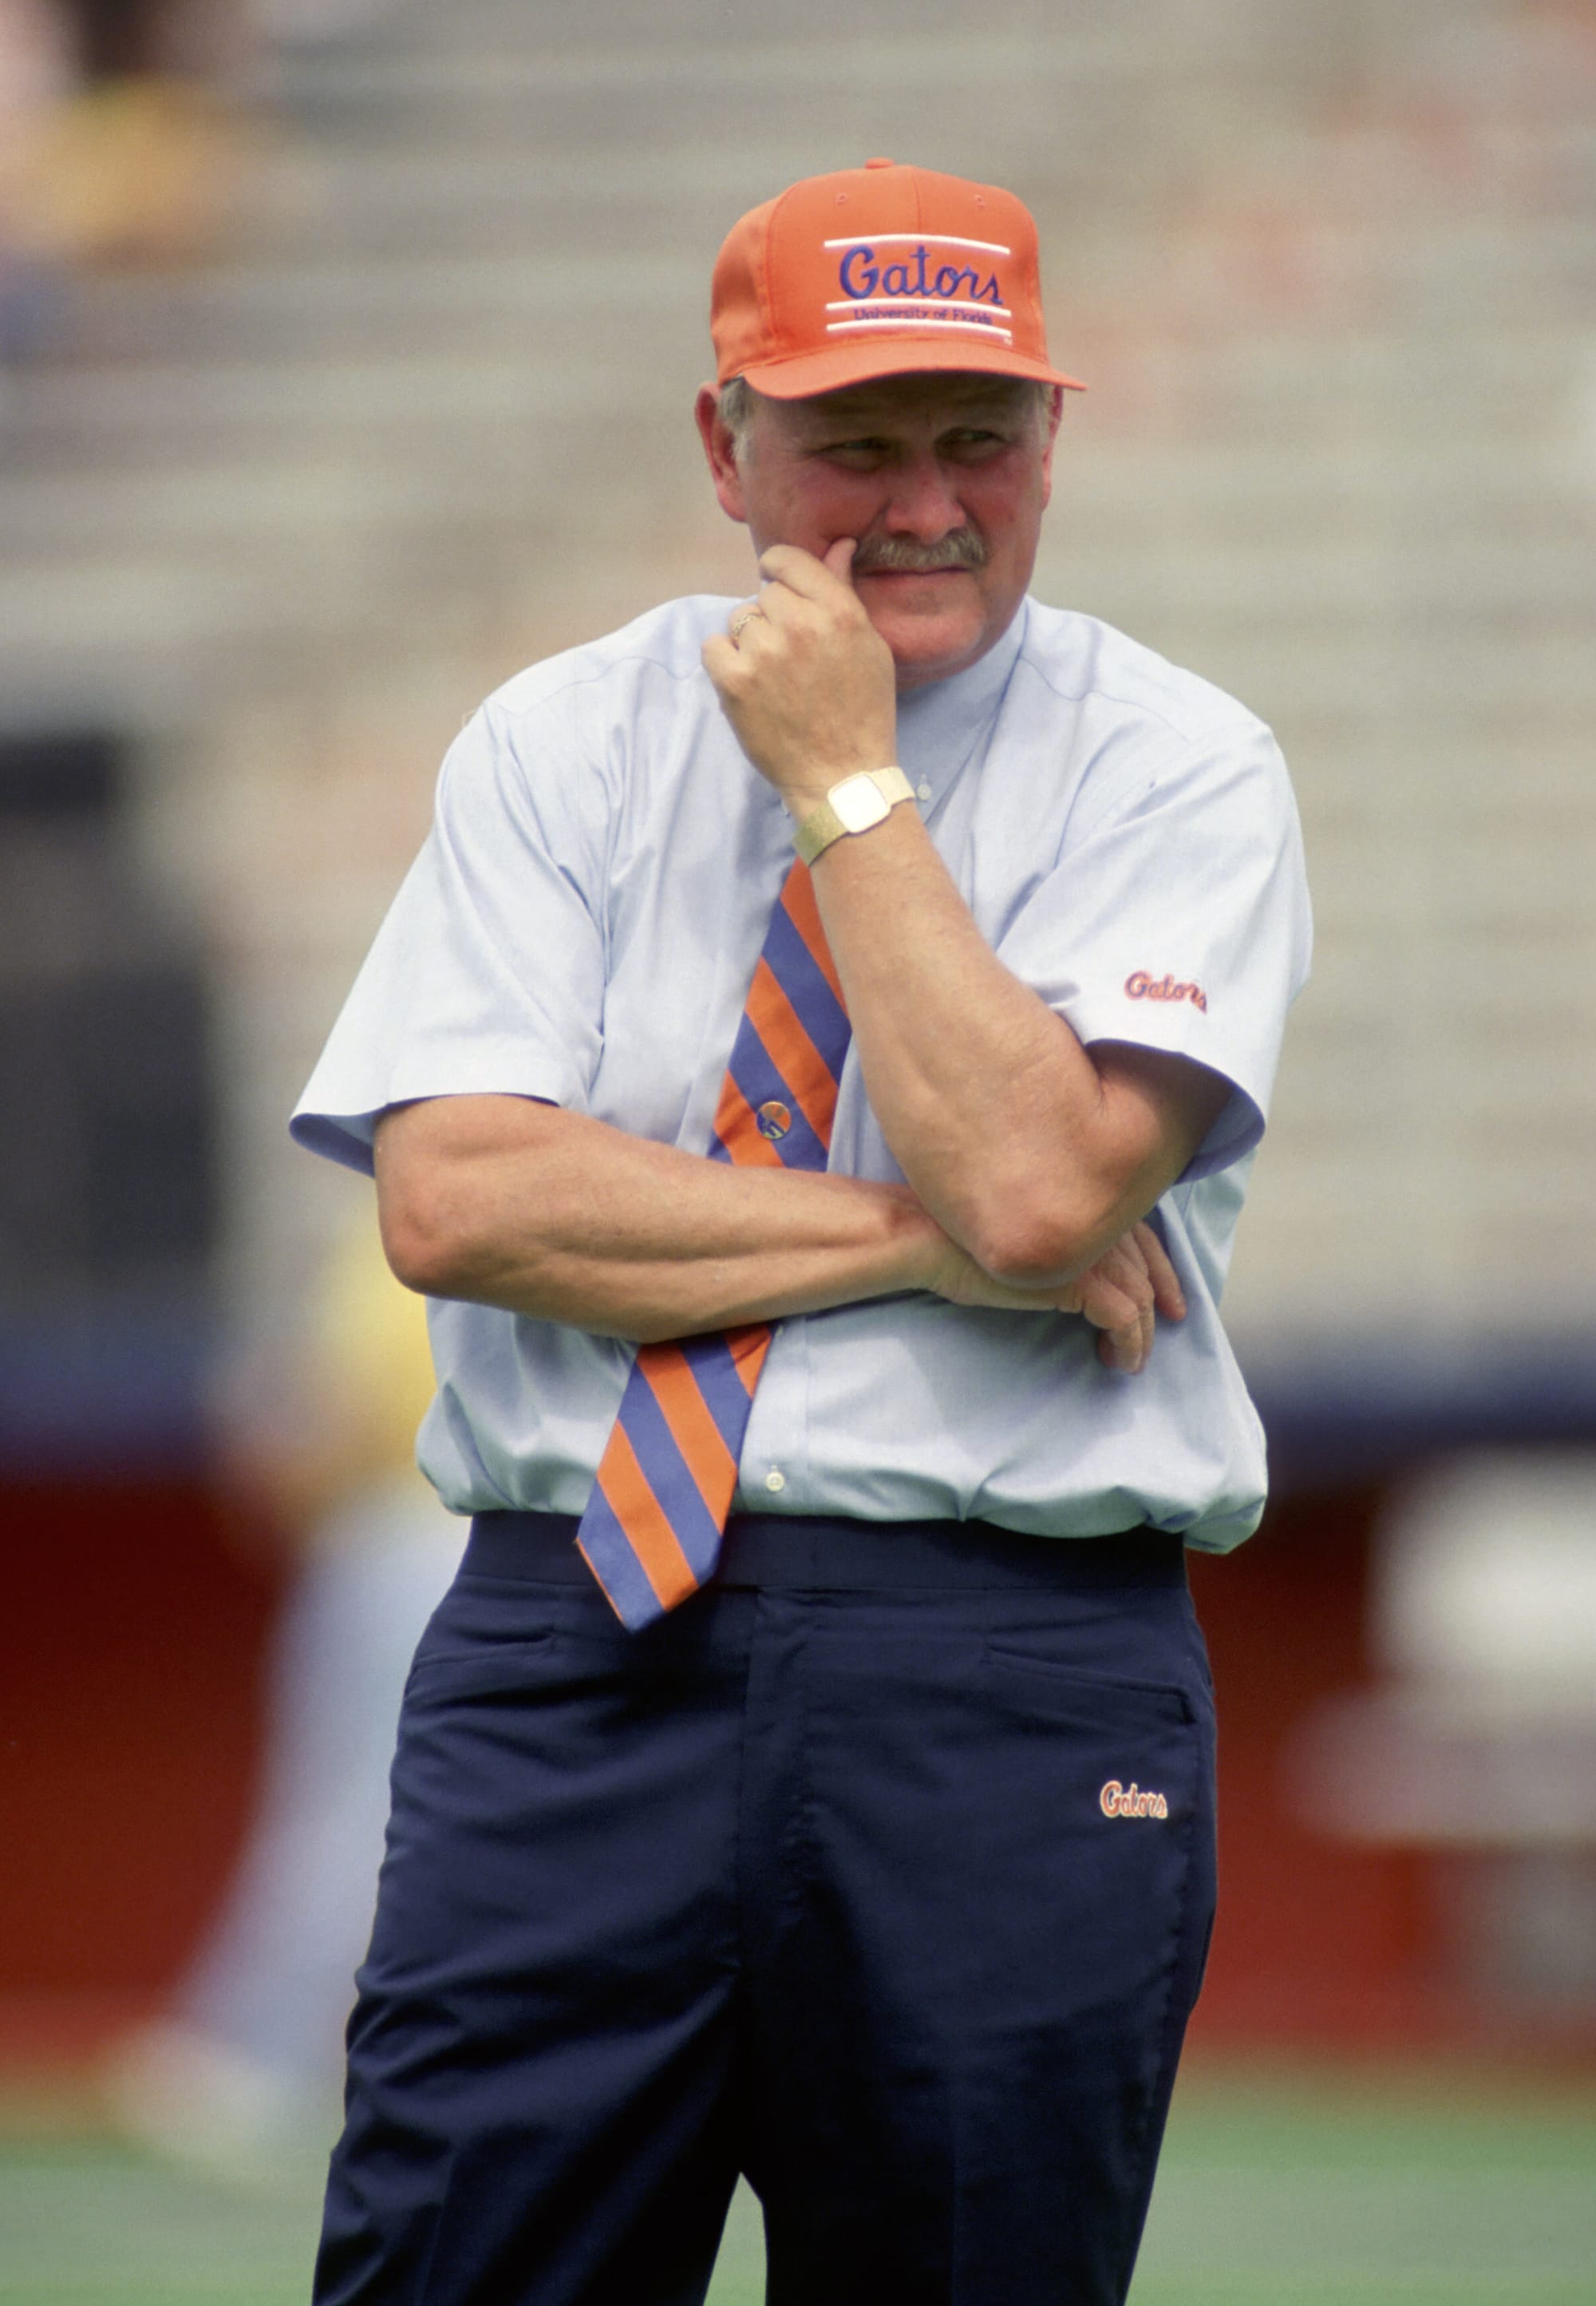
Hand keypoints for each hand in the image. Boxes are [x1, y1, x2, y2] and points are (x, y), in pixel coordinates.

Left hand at [701, 540, 897, 813]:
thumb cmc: (862, 712)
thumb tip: (838, 544)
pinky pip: (714, 647)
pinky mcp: (734, 681)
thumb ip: (843, 591)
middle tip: (791, 656)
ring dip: (751, 642)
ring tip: (774, 677)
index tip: (780, 589)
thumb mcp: (869, 646)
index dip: (778, 571)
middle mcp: (800, 624)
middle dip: (773, 617)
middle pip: (765, 593)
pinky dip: (726, 664)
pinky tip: (750, 686)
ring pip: (740, 621)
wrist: (841, 775)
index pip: (788, 560)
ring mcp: (764, 652)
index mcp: (838, 611)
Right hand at [920, 1217, 1184, 1375]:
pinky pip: (1126, 1318)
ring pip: (1140, 1298)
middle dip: (1162, 1299)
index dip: (1162, 1268)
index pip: (1142, 1234)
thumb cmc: (958, 1237)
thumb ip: (1058, 1239)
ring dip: (1141, 1335)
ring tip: (1129, 1361)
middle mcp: (1094, 1218)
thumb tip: (1077, 1274)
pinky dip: (1129, 1344)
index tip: (1169, 1300)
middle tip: (1166, 1329)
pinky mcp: (1080, 1279)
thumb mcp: (1021, 1232)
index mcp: (1081, 1199)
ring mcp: (1090, 1247)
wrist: (926, 1238)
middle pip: (1148, 1265)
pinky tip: (1117, 1361)